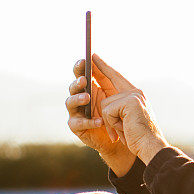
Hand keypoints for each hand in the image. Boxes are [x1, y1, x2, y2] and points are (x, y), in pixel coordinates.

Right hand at [66, 57, 134, 172]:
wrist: (123, 136)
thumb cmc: (120, 111)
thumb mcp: (117, 92)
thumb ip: (107, 76)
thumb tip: (96, 56)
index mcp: (89, 87)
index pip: (81, 73)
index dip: (80, 66)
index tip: (84, 60)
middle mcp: (80, 98)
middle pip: (73, 86)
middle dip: (77, 82)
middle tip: (84, 80)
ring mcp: (76, 112)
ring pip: (70, 102)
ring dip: (78, 98)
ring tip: (87, 97)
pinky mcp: (77, 127)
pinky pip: (78, 123)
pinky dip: (89, 121)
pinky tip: (99, 121)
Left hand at [93, 54, 169, 164]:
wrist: (151, 148)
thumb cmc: (138, 138)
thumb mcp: (127, 119)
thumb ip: (119, 107)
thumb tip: (102, 100)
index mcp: (136, 95)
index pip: (117, 77)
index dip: (105, 67)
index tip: (93, 56)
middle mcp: (136, 92)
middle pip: (110, 81)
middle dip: (99, 70)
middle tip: (90, 56)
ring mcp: (133, 96)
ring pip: (105, 103)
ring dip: (110, 120)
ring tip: (123, 129)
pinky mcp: (129, 102)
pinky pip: (107, 110)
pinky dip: (112, 124)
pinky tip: (123, 129)